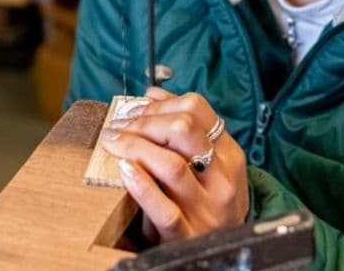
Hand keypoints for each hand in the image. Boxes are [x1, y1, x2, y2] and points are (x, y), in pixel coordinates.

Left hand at [100, 88, 248, 243]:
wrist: (222, 250)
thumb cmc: (209, 201)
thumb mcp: (210, 163)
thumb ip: (186, 129)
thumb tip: (152, 93)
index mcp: (229, 154)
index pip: (197, 109)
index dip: (160, 103)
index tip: (135, 110)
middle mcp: (222, 178)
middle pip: (183, 130)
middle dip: (144, 122)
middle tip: (119, 126)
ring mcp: (205, 208)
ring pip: (170, 165)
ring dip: (135, 146)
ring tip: (113, 142)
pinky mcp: (186, 234)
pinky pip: (162, 209)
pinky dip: (140, 185)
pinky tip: (124, 170)